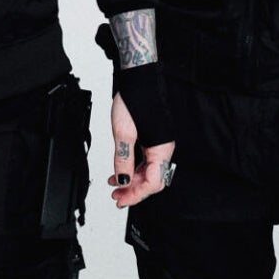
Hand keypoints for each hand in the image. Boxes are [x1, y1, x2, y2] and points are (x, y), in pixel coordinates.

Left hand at [107, 91, 176, 208]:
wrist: (138, 80)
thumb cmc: (134, 100)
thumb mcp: (123, 133)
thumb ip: (123, 160)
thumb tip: (122, 180)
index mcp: (161, 149)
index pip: (153, 182)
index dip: (136, 194)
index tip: (121, 199)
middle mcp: (163, 149)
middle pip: (152, 180)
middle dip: (134, 191)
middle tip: (116, 196)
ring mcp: (159, 145)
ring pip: (148, 172)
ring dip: (131, 181)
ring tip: (115, 185)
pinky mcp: (152, 141)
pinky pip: (145, 162)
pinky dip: (132, 169)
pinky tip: (120, 171)